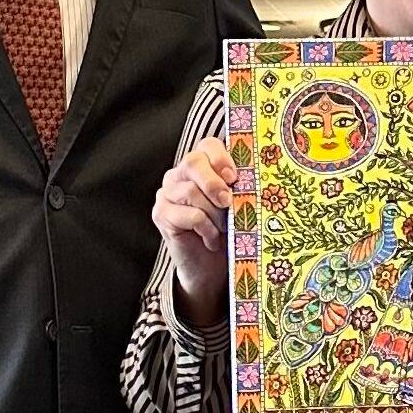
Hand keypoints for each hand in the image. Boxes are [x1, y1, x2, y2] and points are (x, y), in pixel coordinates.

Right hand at [154, 136, 235, 326]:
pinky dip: (206, 229)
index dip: (222, 157)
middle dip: (214, 182)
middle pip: (193, 162)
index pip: (208, 145)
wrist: (210, 267)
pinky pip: (189, 215)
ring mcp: (167, 193)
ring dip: (214, 214)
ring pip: (191, 192)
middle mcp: (180, 174)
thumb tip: (251, 179)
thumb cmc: (227, 232)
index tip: (234, 177)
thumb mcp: (238, 205)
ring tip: (223, 229)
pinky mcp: (161, 214)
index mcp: (201, 165)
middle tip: (229, 202)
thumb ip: (239, 188)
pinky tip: (211, 239)